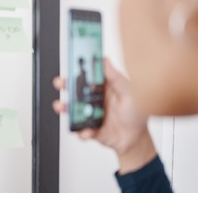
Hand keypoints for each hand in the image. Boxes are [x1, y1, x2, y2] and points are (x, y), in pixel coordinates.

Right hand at [53, 58, 156, 173]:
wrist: (136, 137)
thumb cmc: (135, 112)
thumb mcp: (128, 91)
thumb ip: (115, 76)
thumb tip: (105, 59)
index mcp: (102, 88)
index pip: (86, 76)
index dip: (76, 70)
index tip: (69, 66)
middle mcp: (94, 100)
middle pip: (74, 90)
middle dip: (64, 86)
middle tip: (61, 83)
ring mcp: (90, 114)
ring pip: (72, 110)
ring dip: (65, 108)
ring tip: (64, 107)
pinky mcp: (90, 129)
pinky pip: (81, 130)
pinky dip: (81, 132)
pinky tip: (86, 131)